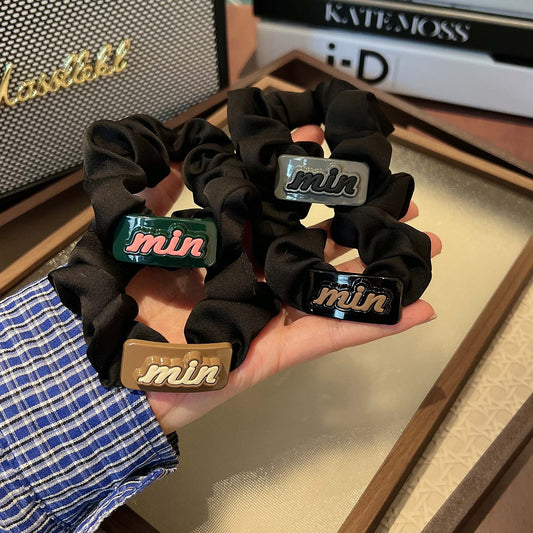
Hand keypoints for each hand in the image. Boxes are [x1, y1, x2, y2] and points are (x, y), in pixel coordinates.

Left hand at [126, 125, 441, 433]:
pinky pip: (332, 335)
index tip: (329, 145)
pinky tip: (417, 309)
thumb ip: (158, 197)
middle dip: (357, 220)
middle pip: (318, 245)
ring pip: (335, 286)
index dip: (303, 178)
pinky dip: (374, 323)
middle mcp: (259, 279)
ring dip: (380, 266)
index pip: (278, 207)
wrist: (114, 370)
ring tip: (424, 243)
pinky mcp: (280, 351)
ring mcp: (274, 315)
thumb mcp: (139, 236)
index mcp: (231, 251)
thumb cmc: (125, 300)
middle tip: (396, 198)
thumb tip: (172, 151)